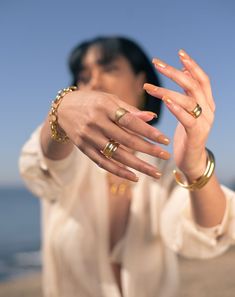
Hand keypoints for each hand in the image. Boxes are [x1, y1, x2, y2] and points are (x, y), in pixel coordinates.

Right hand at [57, 89, 170, 180]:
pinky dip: (119, 171)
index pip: (131, 121)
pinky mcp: (84, 148)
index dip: (149, 132)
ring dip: (138, 165)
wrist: (62, 110)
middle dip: (149, 150)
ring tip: (155, 172)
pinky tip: (134, 177)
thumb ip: (130, 110)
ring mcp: (89, 137)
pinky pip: (103, 162)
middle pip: (127, 140)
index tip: (165, 140)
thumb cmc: (92, 102)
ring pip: (117, 155)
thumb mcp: (109, 100)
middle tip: (166, 156)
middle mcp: (96, 122)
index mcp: (105, 106)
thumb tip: (152, 118)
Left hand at [144, 49, 214, 179]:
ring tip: (148, 87)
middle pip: (194, 85)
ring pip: (189, 100)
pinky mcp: (196, 134)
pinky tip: (165, 101)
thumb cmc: (186, 136)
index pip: (202, 79)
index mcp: (207, 103)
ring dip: (167, 91)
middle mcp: (209, 110)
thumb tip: (181, 72)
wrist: (193, 162)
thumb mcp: (188, 113)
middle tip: (157, 63)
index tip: (179, 53)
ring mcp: (205, 122)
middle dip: (175, 72)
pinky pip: (187, 119)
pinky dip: (177, 108)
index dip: (192, 65)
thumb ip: (186, 95)